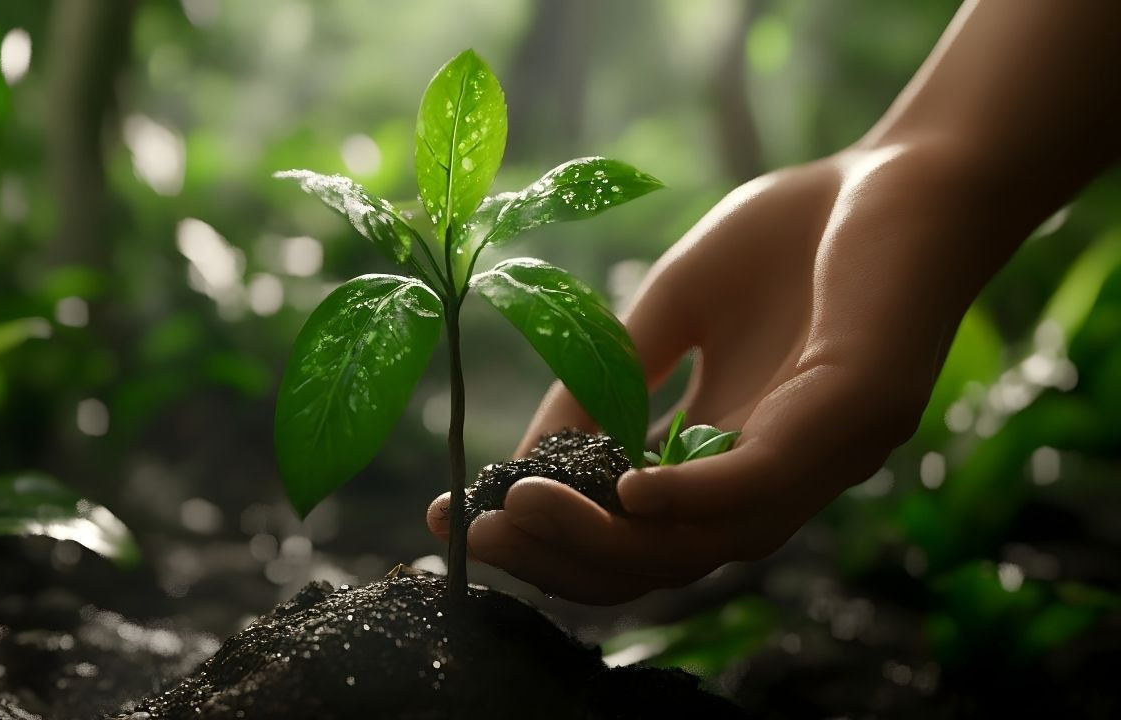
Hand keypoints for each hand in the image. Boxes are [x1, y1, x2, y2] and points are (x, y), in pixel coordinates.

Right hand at [428, 140, 1016, 603]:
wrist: (908, 170)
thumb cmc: (791, 237)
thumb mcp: (672, 312)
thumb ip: (608, 383)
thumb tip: (525, 458)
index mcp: (723, 459)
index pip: (628, 531)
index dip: (543, 539)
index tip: (458, 521)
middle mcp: (766, 481)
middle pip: (653, 563)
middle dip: (557, 559)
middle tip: (475, 539)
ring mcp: (816, 460)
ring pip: (698, 546)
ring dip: (603, 540)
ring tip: (520, 509)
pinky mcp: (855, 416)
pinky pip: (760, 485)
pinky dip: (688, 497)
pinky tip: (625, 486)